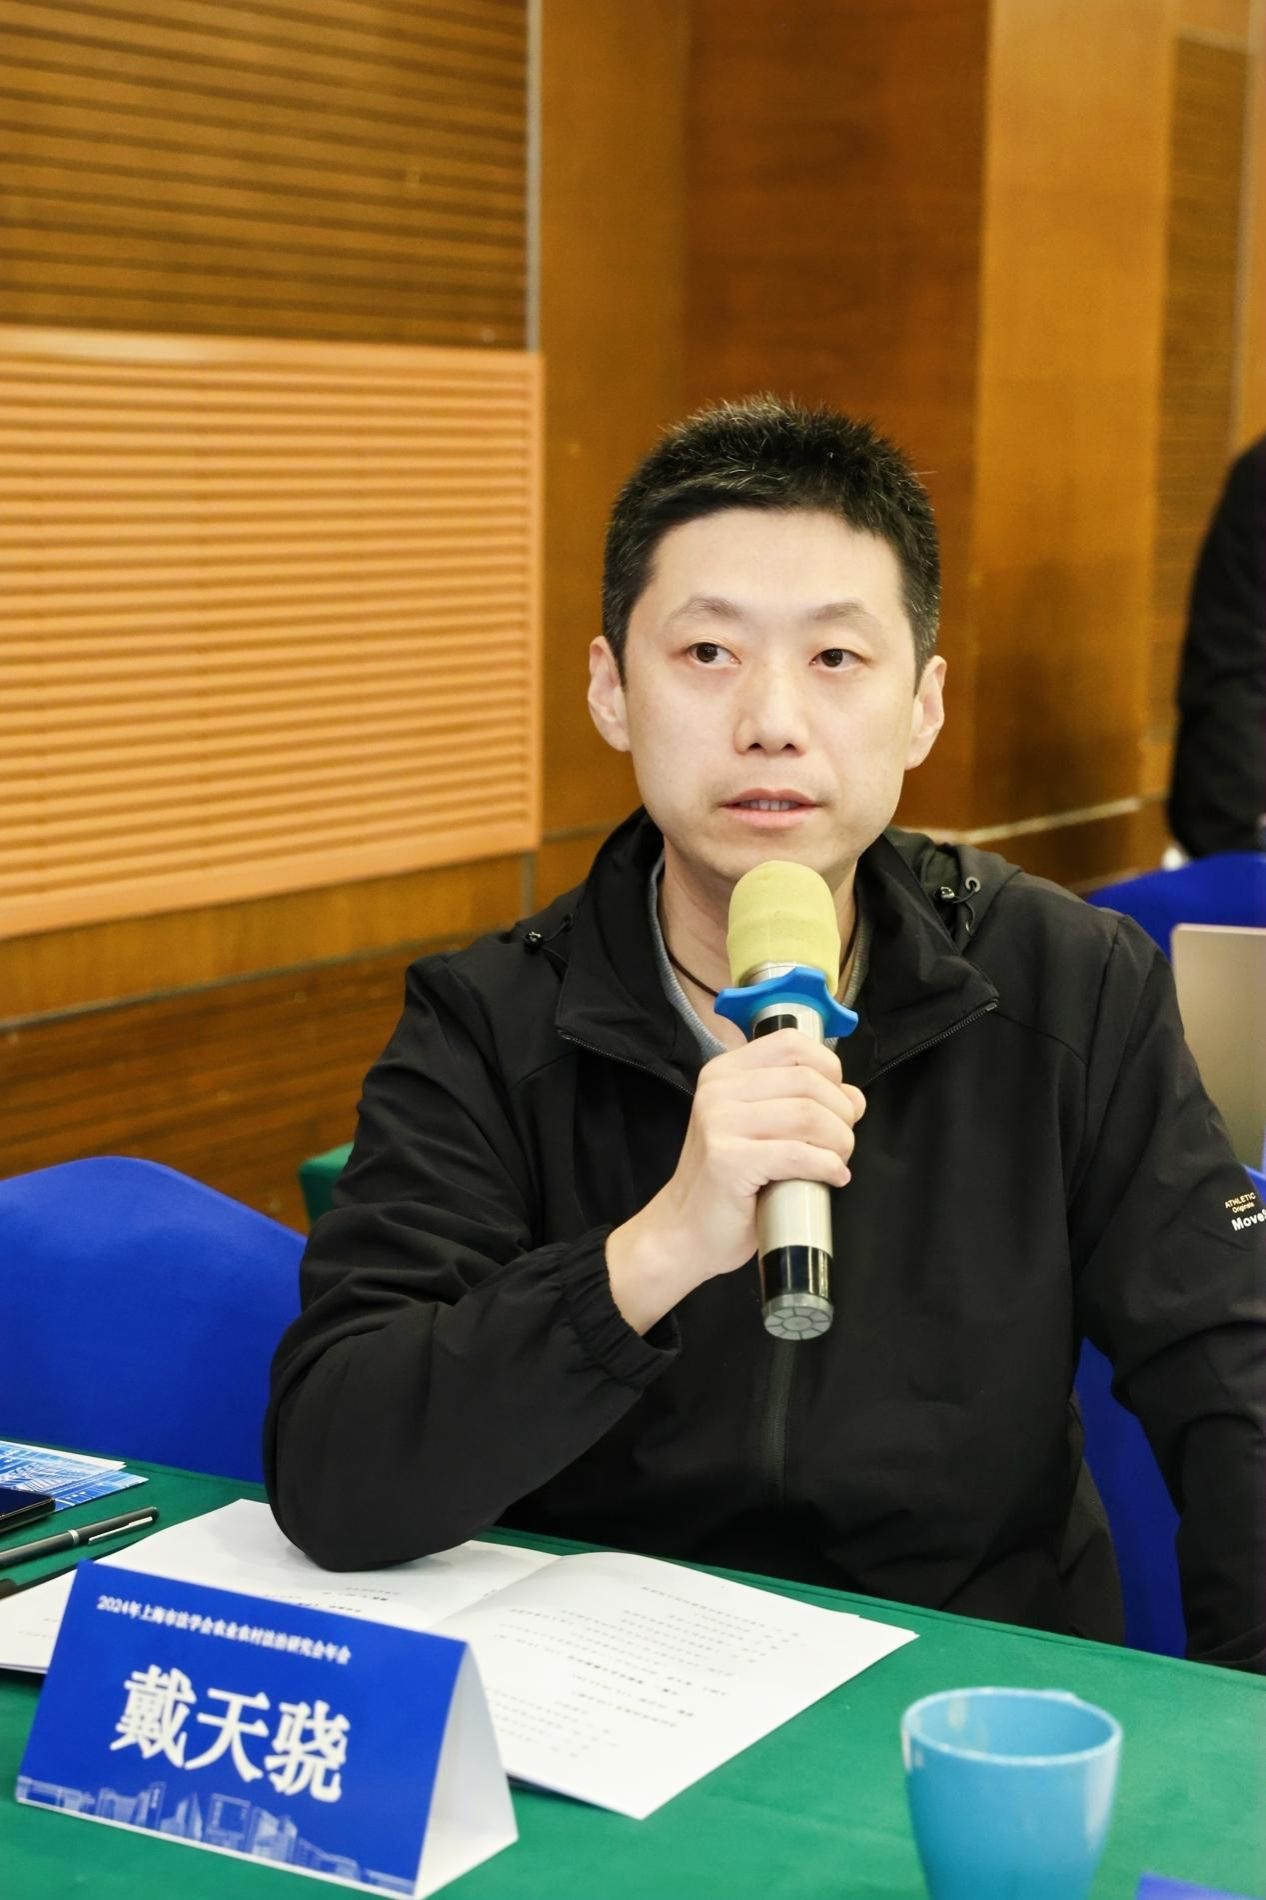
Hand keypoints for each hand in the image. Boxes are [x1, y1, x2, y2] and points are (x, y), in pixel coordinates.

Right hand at [606, 1028, 865, 1333]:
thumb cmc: (728, 1183)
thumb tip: (855, 1097)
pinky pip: (797, 1154)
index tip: (838, 1103)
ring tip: (838, 1161)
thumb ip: (801, 1104)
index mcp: (724, 1073)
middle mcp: (717, 1090)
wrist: (684, 1231)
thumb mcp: (761, 1129)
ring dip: (839, 1140)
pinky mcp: (727, 1160)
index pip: (791, 1043)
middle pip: (807, 1080)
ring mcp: (718, 1123)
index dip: (830, 1069)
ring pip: (807, 1114)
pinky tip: (833, 1177)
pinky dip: (827, 1166)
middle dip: (842, 1113)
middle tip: (842, 1142)